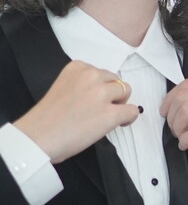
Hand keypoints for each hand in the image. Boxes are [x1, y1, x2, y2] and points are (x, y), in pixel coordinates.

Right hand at [14, 60, 138, 163]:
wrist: (38, 136)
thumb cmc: (46, 118)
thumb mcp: (63, 87)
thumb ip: (81, 85)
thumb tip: (101, 95)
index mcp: (77, 67)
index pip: (100, 73)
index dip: (101, 87)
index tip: (95, 99)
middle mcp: (91, 76)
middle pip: (116, 80)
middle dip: (113, 93)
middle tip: (102, 109)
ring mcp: (101, 94)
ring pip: (126, 91)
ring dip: (121, 103)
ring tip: (109, 116)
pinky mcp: (110, 113)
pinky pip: (132, 110)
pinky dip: (129, 117)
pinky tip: (119, 124)